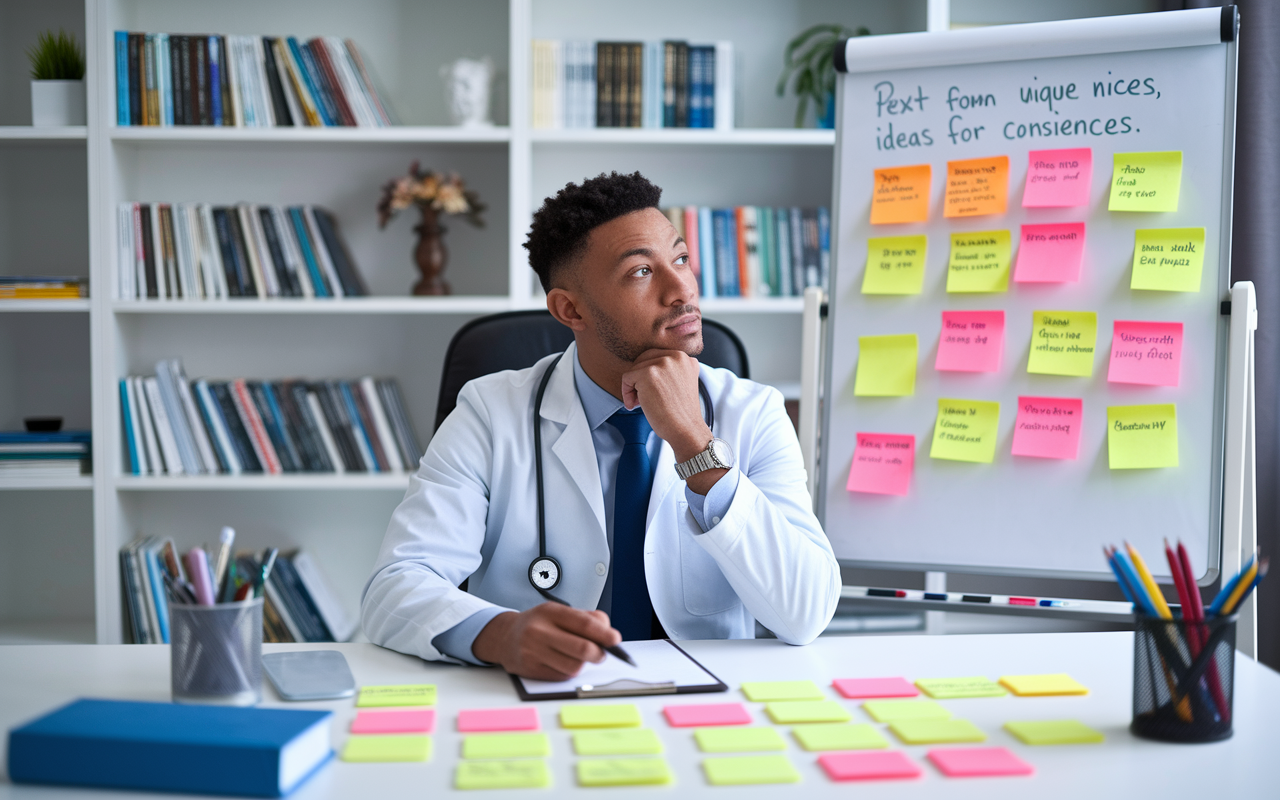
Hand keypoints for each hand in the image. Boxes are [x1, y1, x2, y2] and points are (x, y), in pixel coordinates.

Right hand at [471, 603, 621, 680]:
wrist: (505, 637)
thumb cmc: (538, 623)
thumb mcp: (558, 612)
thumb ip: (585, 618)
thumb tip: (608, 632)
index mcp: (550, 612)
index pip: (584, 624)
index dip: (604, 633)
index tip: (615, 640)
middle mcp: (540, 631)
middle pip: (582, 649)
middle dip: (599, 654)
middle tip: (602, 654)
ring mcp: (534, 651)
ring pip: (574, 667)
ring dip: (583, 664)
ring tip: (577, 656)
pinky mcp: (531, 669)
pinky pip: (561, 676)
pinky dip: (568, 671)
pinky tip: (562, 662)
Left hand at [620, 349, 709, 462]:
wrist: (686, 429)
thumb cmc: (681, 413)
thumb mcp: (682, 382)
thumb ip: (668, 371)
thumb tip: (641, 369)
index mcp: (685, 357)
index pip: (656, 357)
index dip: (648, 375)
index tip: (650, 391)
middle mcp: (676, 356)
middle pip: (644, 360)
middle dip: (639, 378)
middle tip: (640, 397)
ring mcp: (663, 363)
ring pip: (635, 368)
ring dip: (633, 387)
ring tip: (638, 403)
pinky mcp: (649, 373)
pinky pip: (627, 378)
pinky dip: (626, 393)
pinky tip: (635, 405)